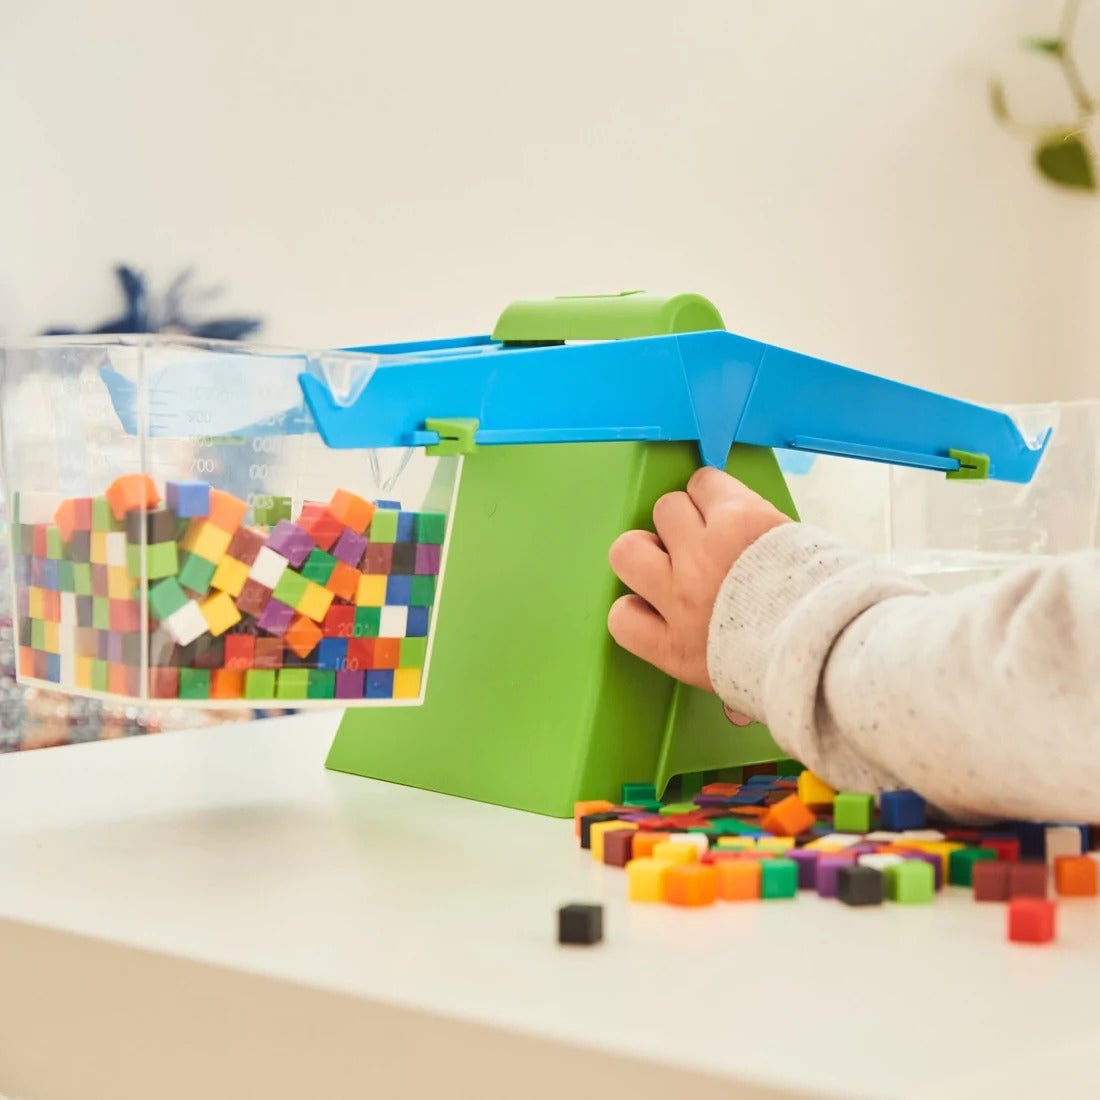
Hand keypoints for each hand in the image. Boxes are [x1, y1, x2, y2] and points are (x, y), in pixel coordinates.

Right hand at [607, 467, 788, 691]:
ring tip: (715, 521)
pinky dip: (715, 488)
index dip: (636, 604)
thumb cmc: (795, 666)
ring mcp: (702, 554)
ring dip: (687, 511)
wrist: (836, 645)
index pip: (620, 617)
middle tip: (685, 552)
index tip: (657, 600)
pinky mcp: (734, 518)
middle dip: (653, 547)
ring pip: (665, 509)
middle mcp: (678, 596)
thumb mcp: (742, 689)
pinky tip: (733, 502)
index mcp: (675, 648)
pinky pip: (703, 482)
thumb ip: (722, 679)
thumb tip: (732, 713)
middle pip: (626, 551)